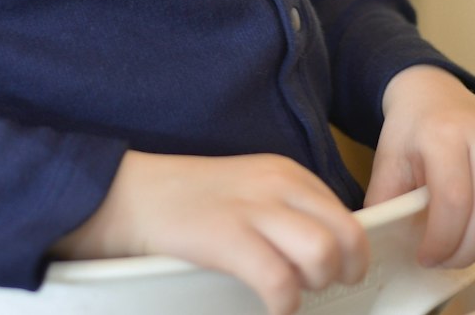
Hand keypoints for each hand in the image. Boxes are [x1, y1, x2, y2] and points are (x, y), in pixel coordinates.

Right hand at [54, 149, 369, 314]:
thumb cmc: (187, 202)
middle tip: (321, 287)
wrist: (126, 194)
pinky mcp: (225, 236)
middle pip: (348, 234)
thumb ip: (286, 211)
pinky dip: (284, 305)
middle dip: (346, 271)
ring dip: (316, 286)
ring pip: (323, 253)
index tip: (333, 273)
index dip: (348, 253)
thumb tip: (328, 254)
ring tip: (292, 293)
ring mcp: (251, 208)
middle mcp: (276, 183)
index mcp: (286, 172)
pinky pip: (280, 281)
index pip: (347, 215)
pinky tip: (270, 306)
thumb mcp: (247, 190)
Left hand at [366, 66, 474, 268]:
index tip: (428, 256)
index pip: (454, 202)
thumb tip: (386, 244)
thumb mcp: (388, 160)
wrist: (435, 93)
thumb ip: (386, 203)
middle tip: (449, 258)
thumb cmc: (414, 131)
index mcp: (445, 133)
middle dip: (468, 251)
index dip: (443, 242)